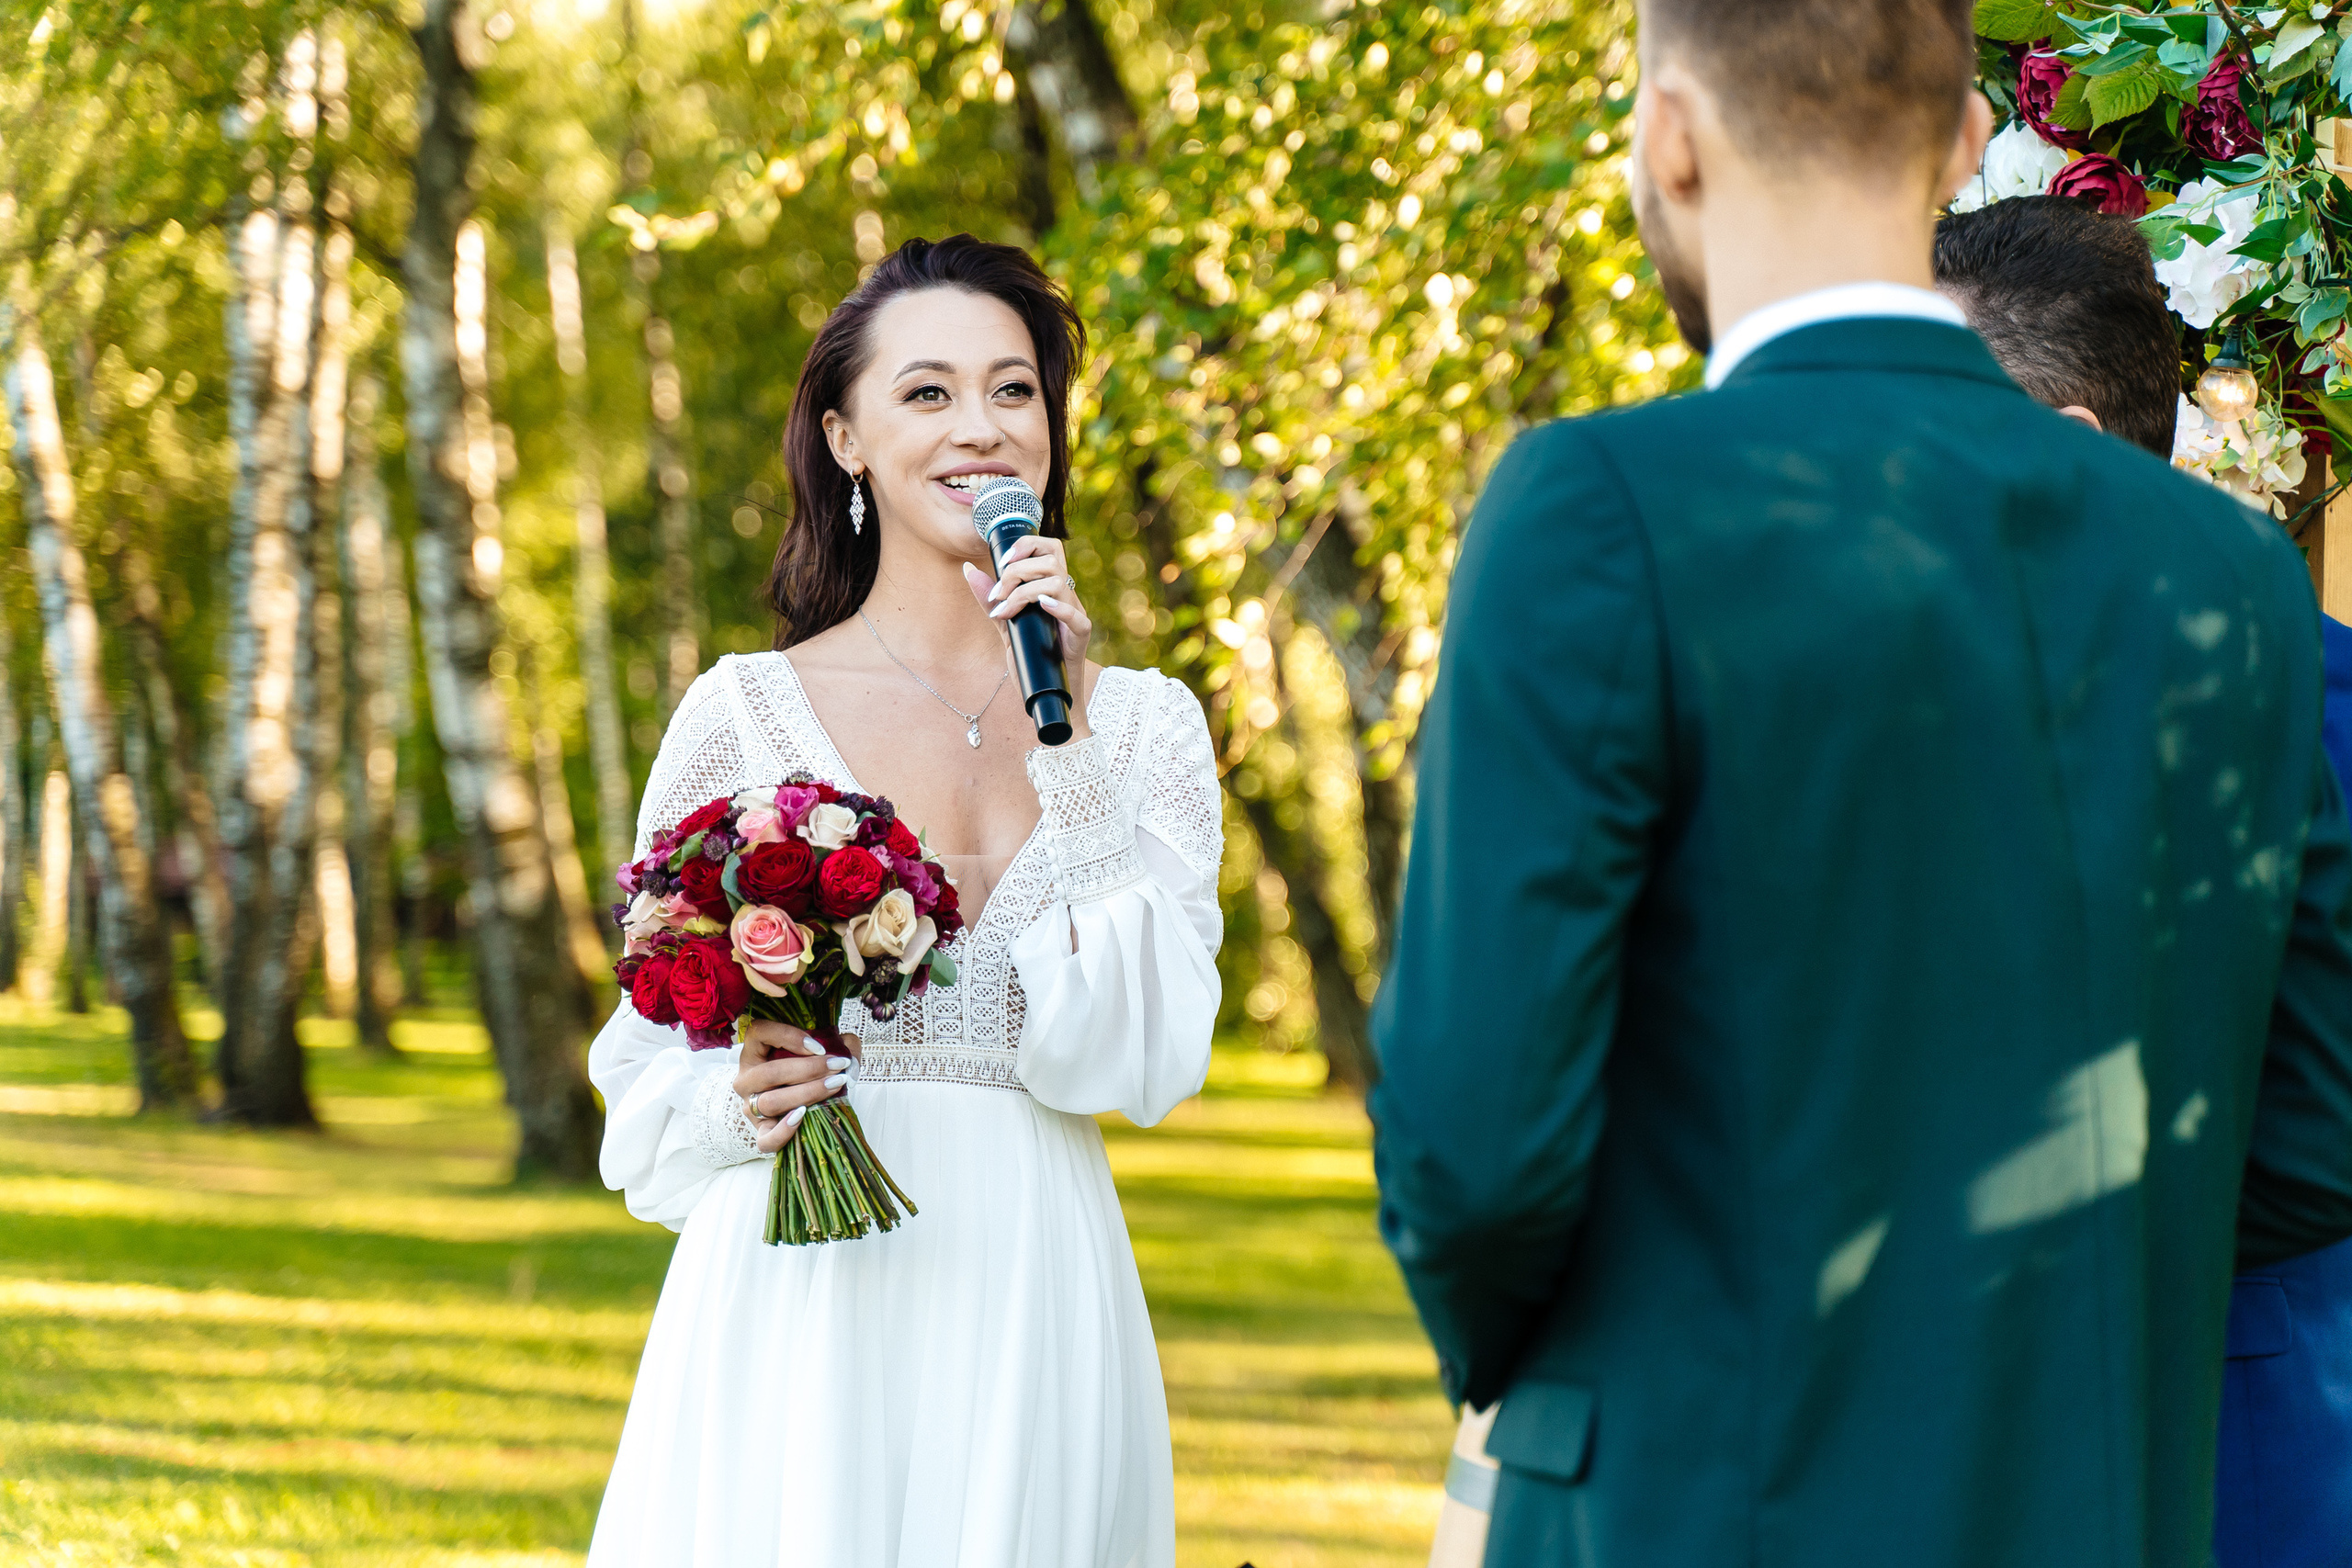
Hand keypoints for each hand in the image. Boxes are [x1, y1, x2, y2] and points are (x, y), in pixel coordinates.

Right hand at [733, 1021, 858, 1154]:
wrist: (798, 1101)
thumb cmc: (807, 1070)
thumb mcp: (821, 1050)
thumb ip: (838, 1043)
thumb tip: (849, 1053)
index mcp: (754, 1051)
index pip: (759, 1033)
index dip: (788, 1036)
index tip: (820, 1047)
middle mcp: (746, 1078)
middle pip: (769, 1072)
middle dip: (809, 1069)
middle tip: (838, 1065)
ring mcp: (750, 1106)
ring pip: (771, 1101)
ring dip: (806, 1093)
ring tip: (834, 1085)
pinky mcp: (761, 1131)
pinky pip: (766, 1138)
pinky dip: (783, 1131)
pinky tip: (802, 1116)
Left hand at [962, 535, 1091, 675]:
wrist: (1047, 692)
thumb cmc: (1032, 657)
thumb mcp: (1006, 625)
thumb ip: (991, 600)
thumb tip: (968, 569)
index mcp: (1051, 589)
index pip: (1049, 548)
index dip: (1027, 546)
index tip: (1002, 563)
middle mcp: (1065, 597)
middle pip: (1053, 560)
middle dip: (1019, 570)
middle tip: (999, 593)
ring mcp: (1075, 615)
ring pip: (1058, 583)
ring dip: (1026, 591)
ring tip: (1008, 608)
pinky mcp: (1080, 636)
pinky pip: (1077, 617)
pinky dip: (1059, 609)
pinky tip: (1041, 607)